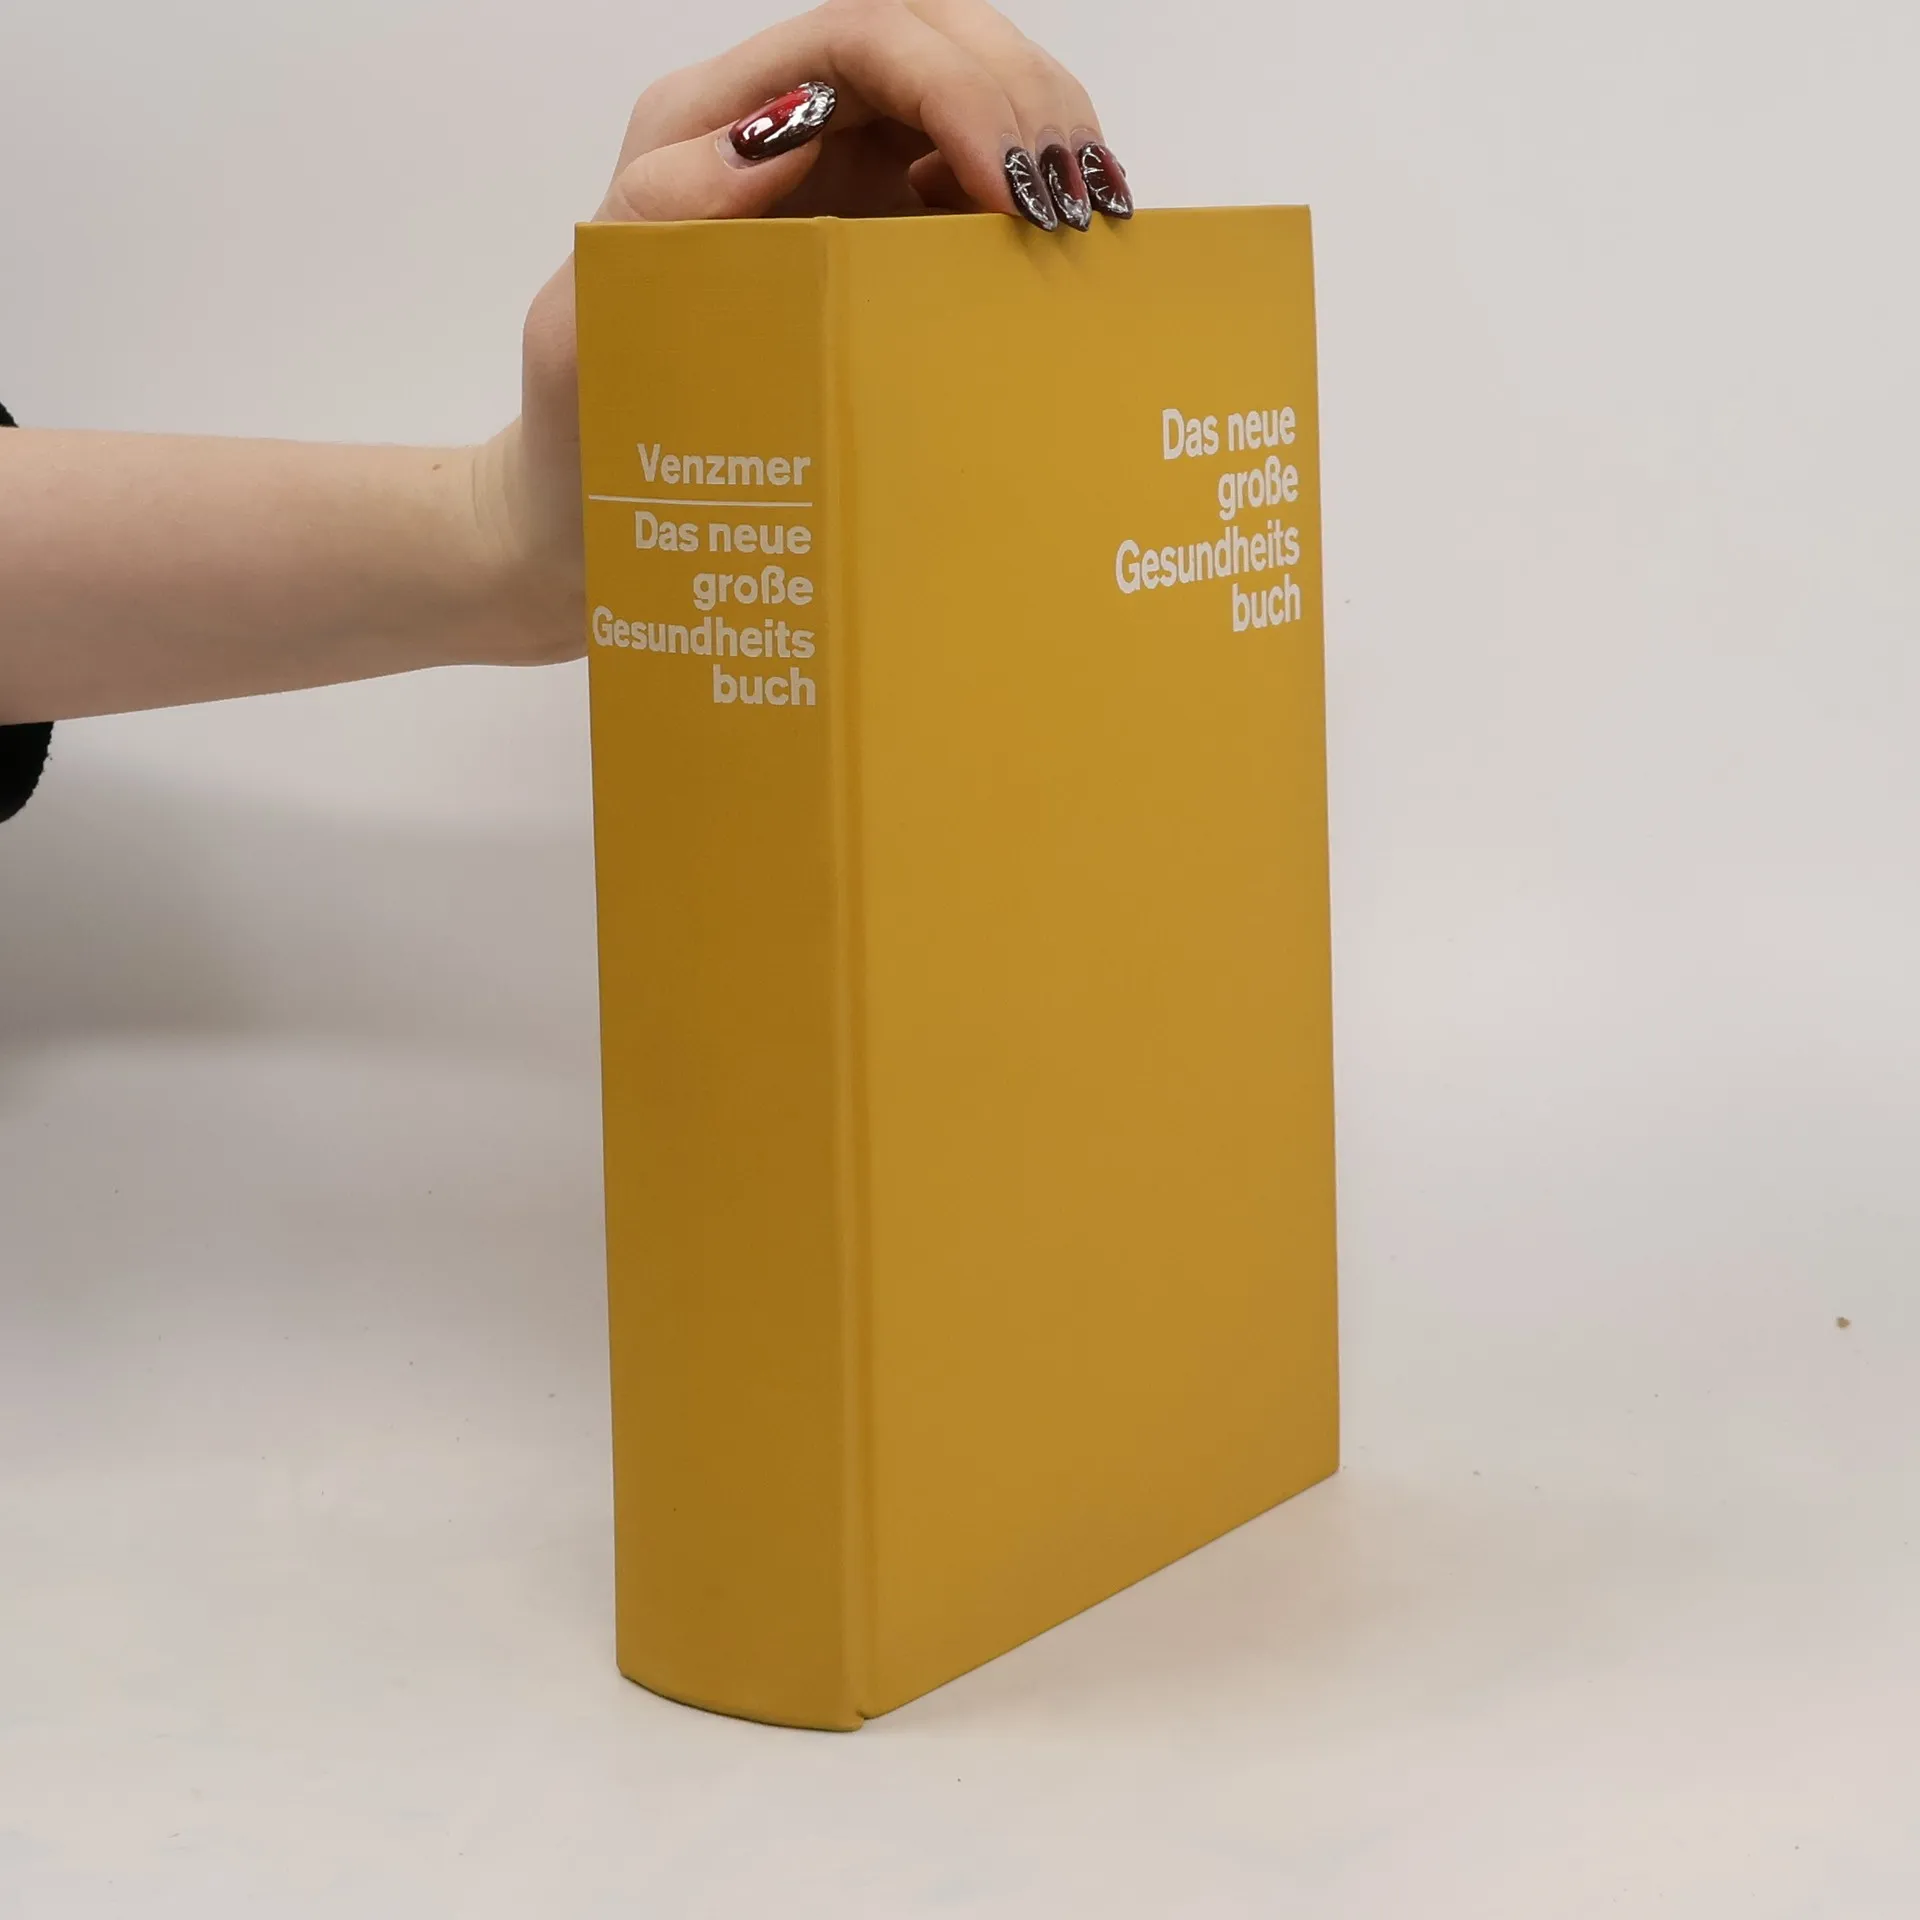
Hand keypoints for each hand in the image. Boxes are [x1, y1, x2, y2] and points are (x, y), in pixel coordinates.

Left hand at [480, 0, 1131, 662]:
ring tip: (1089, 218)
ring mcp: (838, 189)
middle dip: (1021, 98)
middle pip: (933, 44)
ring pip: (968, 103)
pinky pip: (969, 193)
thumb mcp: (588, 325)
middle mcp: (783, 137)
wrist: (588, 519)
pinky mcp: (878, 250)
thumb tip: (781, 132)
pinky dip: (1031, 202)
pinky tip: (1063, 250)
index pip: (859, 39)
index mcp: (712, 129)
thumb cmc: (582, 427)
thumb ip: (663, 213)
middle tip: (1071, 201)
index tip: (1004, 182)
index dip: (951, 83)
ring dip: (1044, 139)